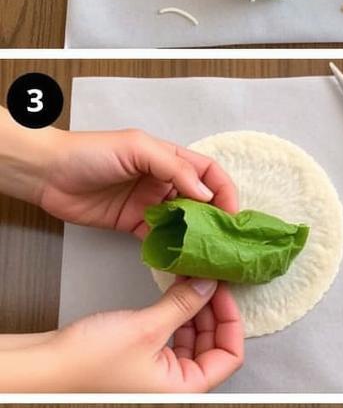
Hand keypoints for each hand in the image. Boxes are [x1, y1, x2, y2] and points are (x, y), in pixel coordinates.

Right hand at [1, 278, 244, 392]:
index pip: (230, 356)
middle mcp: (175, 384)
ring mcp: (158, 372)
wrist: (43, 366)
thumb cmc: (89, 360)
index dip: (231, 322)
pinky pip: (172, 336)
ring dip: (194, 310)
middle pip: (213, 345)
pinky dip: (176, 315)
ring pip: (193, 339)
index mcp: (185, 388)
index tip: (223, 292)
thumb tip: (210, 285)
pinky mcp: (142, 359)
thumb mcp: (147, 328)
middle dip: (213, 312)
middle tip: (210, 281)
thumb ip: (183, 306)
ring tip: (193, 282)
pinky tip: (175, 293)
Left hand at [37, 128, 237, 235]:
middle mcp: (164, 181)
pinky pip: (161, 239)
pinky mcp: (134, 224)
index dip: (225, 192)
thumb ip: (175, 169)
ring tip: (207, 254)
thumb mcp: (138, 148)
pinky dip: (173, 249)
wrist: (46, 173)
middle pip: (201, 201)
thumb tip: (207, 195)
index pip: (209, 174)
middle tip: (224, 241)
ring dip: (196, 237)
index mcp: (169, 158)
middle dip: (216, 219)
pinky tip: (180, 259)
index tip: (232, 215)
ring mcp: (150, 204)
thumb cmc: (89, 152)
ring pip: (184, 222)